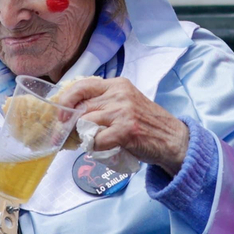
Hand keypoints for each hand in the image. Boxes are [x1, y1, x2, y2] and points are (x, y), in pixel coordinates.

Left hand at [59, 77, 190, 175]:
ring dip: (84, 137)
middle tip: (65, 136)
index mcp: (118, 84)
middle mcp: (120, 94)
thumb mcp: (126, 104)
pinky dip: (95, 148)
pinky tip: (103, 148)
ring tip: (91, 142)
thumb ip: (104, 103)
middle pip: (81, 107)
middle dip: (69, 124)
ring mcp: (123, 111)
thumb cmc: (147, 124)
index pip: (82, 85)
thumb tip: (71, 113)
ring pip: (86, 123)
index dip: (66, 100)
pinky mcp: (126, 130)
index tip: (60, 114)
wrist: (173, 139)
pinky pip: (96, 140)